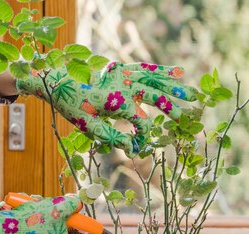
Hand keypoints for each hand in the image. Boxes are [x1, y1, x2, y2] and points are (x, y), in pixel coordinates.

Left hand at [16, 61, 197, 156]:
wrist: (56, 80)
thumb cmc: (70, 105)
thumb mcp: (85, 125)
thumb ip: (108, 136)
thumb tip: (129, 147)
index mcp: (116, 101)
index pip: (141, 123)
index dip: (142, 138)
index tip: (136, 149)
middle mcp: (123, 85)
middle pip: (155, 97)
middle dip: (172, 108)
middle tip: (188, 117)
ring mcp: (124, 74)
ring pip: (155, 80)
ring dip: (174, 88)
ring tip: (192, 94)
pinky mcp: (122, 69)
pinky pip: (146, 68)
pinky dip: (162, 70)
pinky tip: (178, 71)